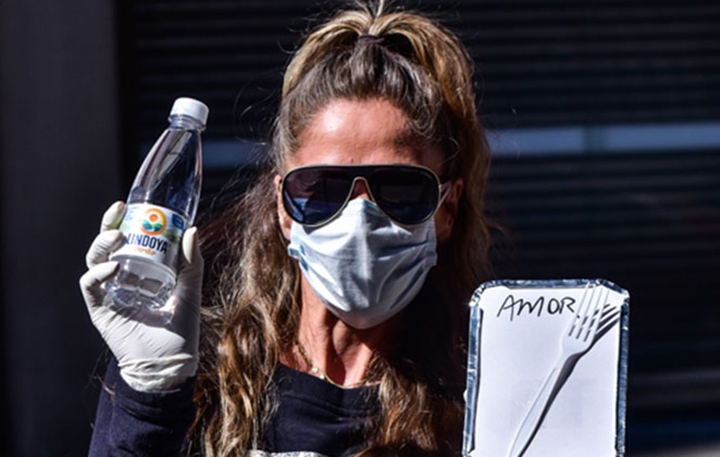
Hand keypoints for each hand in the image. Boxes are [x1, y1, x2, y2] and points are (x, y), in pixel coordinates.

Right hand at [79, 202, 202, 391]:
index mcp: (139, 273)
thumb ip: (191, 262)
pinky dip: (99, 273)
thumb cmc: (181, 329)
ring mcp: (108, 295)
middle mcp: (120, 281)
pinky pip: (91, 286)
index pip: (125, 241)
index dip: (123, 221)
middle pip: (105, 246)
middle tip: (119, 211)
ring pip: (93, 261)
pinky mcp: (100, 310)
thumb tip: (192, 229)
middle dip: (108, 225)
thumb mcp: (190, 289)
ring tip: (119, 236)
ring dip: (102, 244)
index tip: (128, 205)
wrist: (172, 363)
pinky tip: (115, 266)